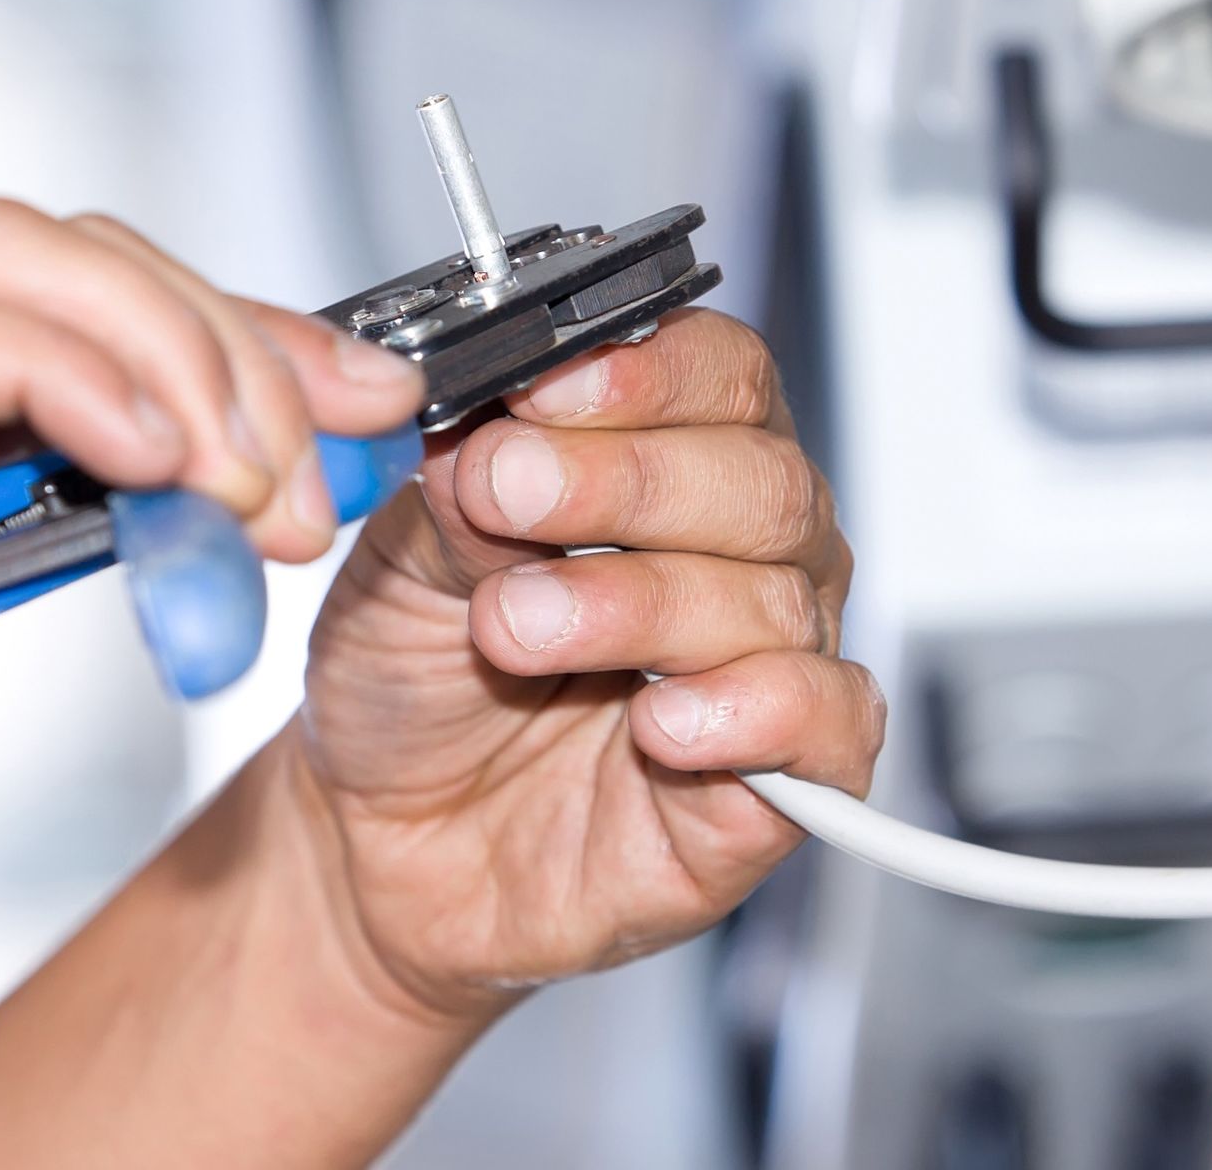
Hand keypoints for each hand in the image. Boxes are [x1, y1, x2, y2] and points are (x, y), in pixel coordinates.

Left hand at [282, 309, 881, 1019]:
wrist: (385, 838)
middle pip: (758, 476)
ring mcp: (770, 660)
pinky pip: (826, 723)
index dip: (641, 374)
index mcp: (670, 458)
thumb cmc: (415, 682)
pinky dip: (749, 711)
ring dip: (635, 603)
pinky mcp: (784, 780)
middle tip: (505, 494)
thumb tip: (498, 424)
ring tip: (512, 626)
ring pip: (774, 598)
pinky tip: (658, 720)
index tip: (537, 391)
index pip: (717, 374)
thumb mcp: (403, 559)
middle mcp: (740, 548)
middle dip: (626, 479)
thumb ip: (463, 487)